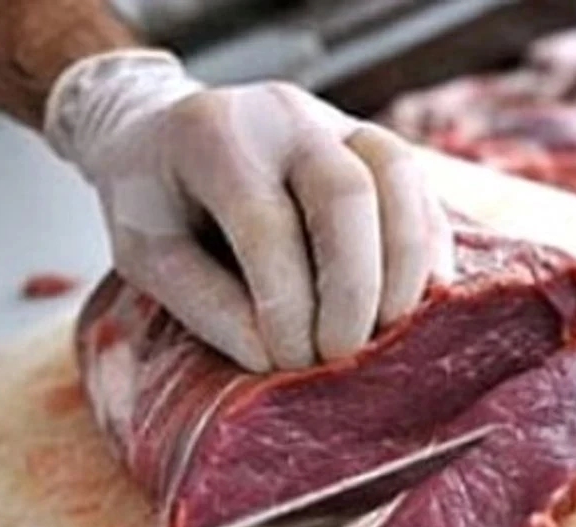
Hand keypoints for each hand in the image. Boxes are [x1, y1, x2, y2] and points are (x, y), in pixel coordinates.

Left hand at [45, 50, 453, 371]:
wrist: (162, 133)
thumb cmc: (151, 199)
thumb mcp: (146, 253)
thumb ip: (203, 302)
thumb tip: (270, 357)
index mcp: (213, 135)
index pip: (267, 221)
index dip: (286, 300)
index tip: (287, 362)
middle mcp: (283, 115)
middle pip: (347, 192)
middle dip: (353, 286)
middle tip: (337, 354)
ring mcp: (336, 121)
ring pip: (398, 177)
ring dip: (403, 264)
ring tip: (384, 333)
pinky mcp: (372, 145)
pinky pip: (419, 188)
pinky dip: (429, 245)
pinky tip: (420, 299)